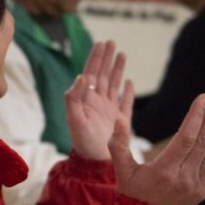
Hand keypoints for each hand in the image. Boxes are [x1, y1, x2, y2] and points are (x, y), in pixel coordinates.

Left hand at [65, 41, 133, 159]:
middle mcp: (97, 102)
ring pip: (114, 84)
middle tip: (112, 42)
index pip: (91, 73)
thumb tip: (81, 76)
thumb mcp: (74, 119)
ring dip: (117, 69)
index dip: (96, 58)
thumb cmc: (82, 142)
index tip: (102, 43)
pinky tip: (130, 83)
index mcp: (86, 99)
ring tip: (122, 54)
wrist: (95, 162)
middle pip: (103, 75)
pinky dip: (128, 92)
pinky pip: (125, 103)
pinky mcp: (120, 121)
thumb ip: (74, 97)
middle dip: (107, 58)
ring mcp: (109, 110)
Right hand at [109, 93, 204, 204]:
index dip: (196, 117)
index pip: (184, 138)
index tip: (204, 98)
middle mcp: (184, 177)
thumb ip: (118, 144)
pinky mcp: (204, 189)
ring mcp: (197, 184)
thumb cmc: (132, 193)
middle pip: (204, 142)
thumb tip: (117, 118)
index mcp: (164, 171)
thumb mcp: (121, 170)